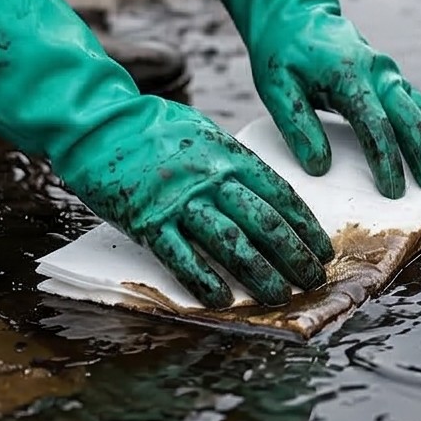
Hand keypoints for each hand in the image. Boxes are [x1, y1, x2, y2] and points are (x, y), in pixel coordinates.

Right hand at [0, 0, 334, 310]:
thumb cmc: (154, 129)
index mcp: (230, 156)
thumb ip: (234, 164)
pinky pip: (183, 257)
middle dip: (294, 257)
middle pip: (265, 225)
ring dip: (259, 275)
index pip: (280, 196)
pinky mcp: (148, 221)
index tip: (322, 251)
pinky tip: (225, 299)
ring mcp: (180, 202)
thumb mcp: (205, 135)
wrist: (98, 122)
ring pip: (231, 245)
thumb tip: (267, 196)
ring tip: (279, 295)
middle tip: (312, 281)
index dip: (305, 228)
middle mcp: (212, 180)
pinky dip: (206, 281)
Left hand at [253, 15, 420, 199]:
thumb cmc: (282, 53)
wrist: (296, 14)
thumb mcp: (276, 87)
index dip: (387, 161)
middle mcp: (379, 72)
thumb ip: (297, 125)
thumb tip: (320, 166)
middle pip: (411, 118)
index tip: (393, 193)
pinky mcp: (393, 77)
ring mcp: (390, 73)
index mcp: (350, 76)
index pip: (375, 124)